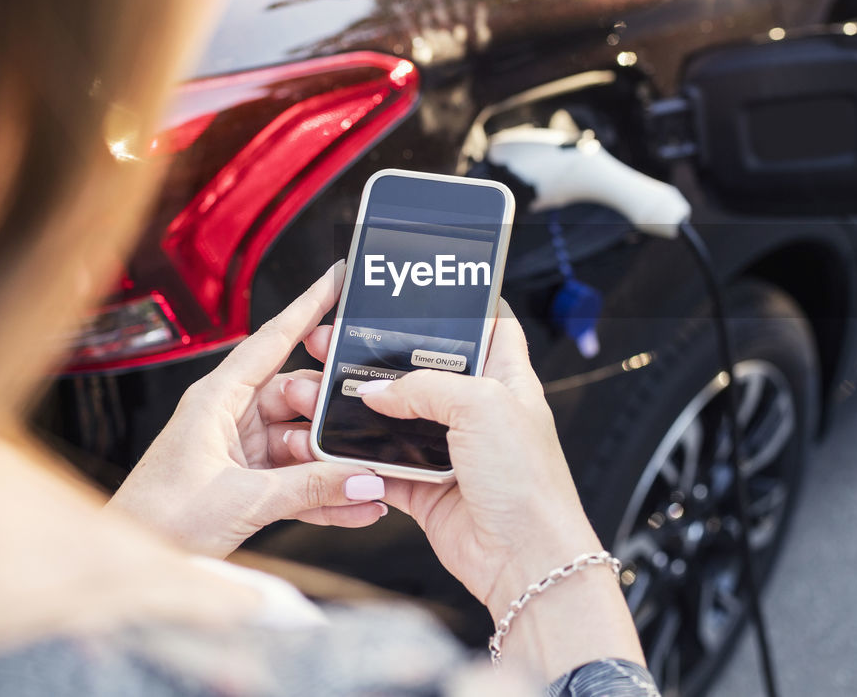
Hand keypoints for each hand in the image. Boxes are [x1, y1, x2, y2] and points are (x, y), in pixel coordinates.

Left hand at [107, 263, 387, 557]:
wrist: (131, 563)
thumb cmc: (156, 520)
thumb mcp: (242, 499)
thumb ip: (308, 488)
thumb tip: (360, 480)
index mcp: (215, 398)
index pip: (272, 340)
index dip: (308, 307)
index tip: (337, 280)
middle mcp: (228, 415)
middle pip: (298, 395)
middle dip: (332, 412)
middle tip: (361, 426)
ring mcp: (239, 448)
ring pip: (303, 440)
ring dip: (333, 461)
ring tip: (364, 476)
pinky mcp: (246, 481)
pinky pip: (297, 477)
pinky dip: (324, 491)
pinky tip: (353, 504)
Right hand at [346, 301, 644, 676]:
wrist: (525, 560)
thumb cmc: (528, 483)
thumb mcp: (481, 405)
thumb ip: (425, 386)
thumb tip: (379, 390)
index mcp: (507, 380)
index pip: (491, 328)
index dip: (463, 310)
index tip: (424, 296)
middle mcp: (481, 413)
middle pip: (429, 372)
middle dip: (388, 360)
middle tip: (347, 343)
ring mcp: (453, 451)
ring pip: (399, 419)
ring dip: (365, 411)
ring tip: (328, 391)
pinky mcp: (429, 489)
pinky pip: (384, 466)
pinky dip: (361, 459)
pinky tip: (338, 445)